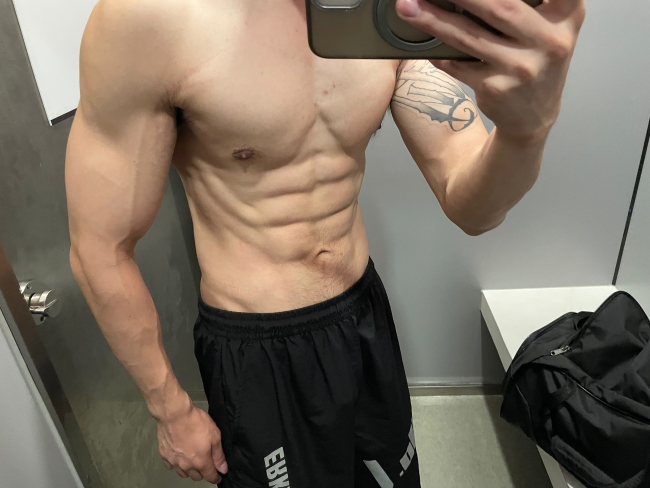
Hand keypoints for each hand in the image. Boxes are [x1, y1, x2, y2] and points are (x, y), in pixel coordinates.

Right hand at [157, 403, 227, 483]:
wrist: (174, 414)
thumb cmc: (196, 422)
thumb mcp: (215, 436)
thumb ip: (218, 455)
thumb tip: (223, 469)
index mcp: (200, 462)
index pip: (210, 476)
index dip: (216, 477)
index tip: (219, 476)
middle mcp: (186, 466)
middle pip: (196, 477)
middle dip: (203, 473)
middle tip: (207, 464)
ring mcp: (173, 461)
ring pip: (183, 473)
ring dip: (190, 470)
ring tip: (193, 462)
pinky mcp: (164, 455)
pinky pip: (171, 466)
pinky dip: (176, 464)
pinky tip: (179, 457)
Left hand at [395, 0, 585, 143]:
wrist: (534, 117)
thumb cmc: (536, 60)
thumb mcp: (551, 27)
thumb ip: (530, 4)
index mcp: (567, 16)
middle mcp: (549, 41)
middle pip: (499, 6)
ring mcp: (521, 68)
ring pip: (470, 36)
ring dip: (434, 20)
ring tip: (408, 7)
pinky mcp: (496, 88)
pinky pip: (459, 64)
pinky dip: (439, 51)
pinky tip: (422, 41)